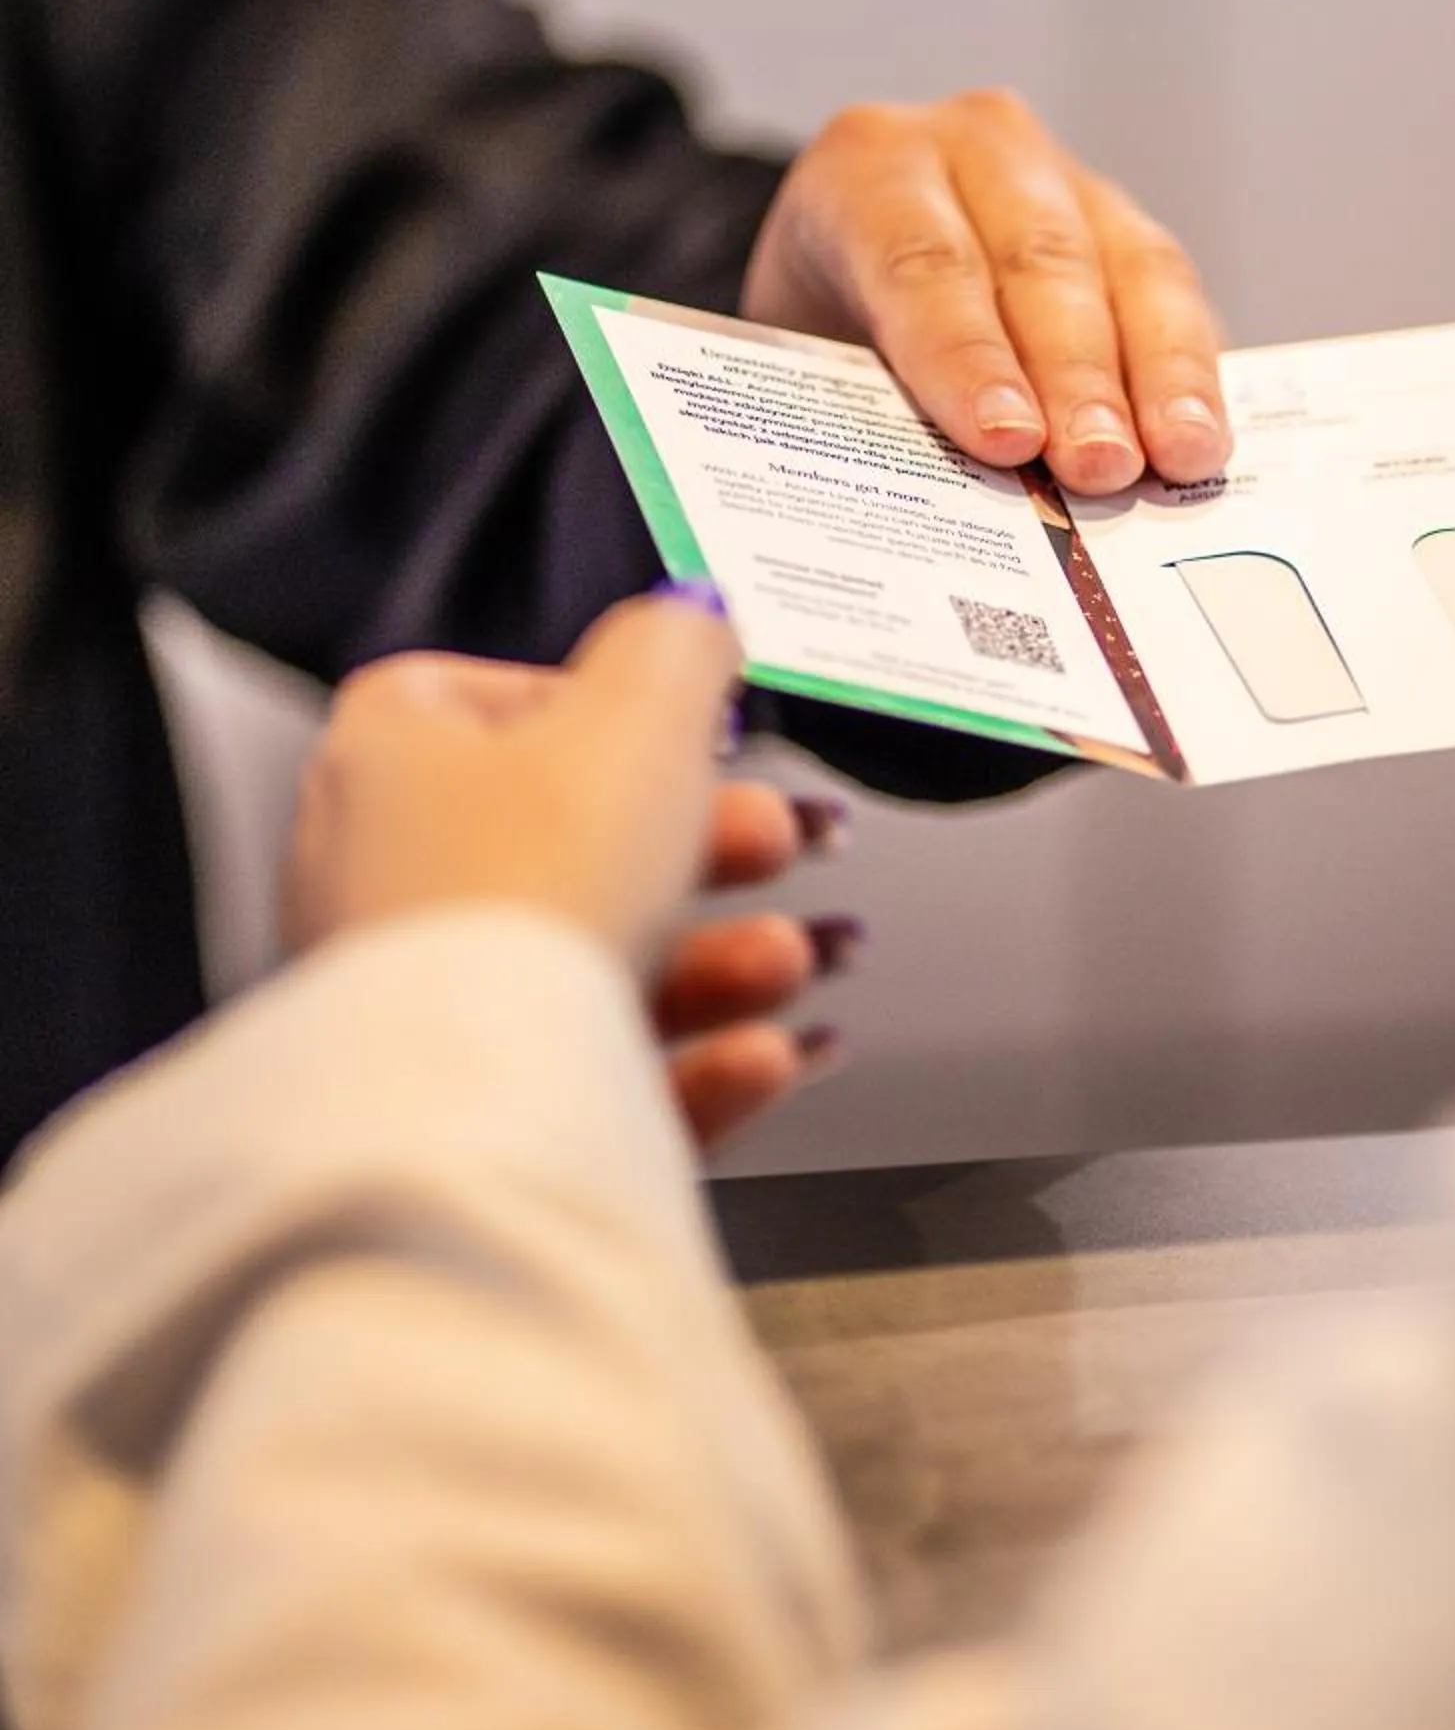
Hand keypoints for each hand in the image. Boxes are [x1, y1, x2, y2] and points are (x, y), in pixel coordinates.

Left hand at [282, 598, 856, 1148]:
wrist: (472, 1101)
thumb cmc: (523, 891)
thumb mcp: (641, 711)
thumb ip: (678, 645)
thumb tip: (692, 616)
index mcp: (389, 759)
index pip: (494, 697)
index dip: (610, 705)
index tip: (699, 726)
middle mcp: (383, 880)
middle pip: (577, 840)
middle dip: (715, 846)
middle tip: (788, 839)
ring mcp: (422, 1004)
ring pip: (599, 963)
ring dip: (727, 960)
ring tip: (794, 961)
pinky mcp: (469, 1112)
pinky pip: (601, 1073)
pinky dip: (699, 1063)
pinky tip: (767, 1052)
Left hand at [741, 88, 1228, 494]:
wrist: (852, 282)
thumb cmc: (822, 333)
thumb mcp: (810, 359)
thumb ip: (864, 406)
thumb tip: (935, 508)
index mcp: (867, 166)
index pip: (920, 260)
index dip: (966, 354)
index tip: (1006, 439)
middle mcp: (975, 146)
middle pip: (1039, 262)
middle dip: (1078, 375)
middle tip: (1100, 466)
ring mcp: (1065, 177)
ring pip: (1131, 268)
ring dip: (1160, 374)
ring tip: (1180, 457)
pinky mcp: (1129, 225)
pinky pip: (1176, 291)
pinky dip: (1193, 371)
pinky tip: (1204, 439)